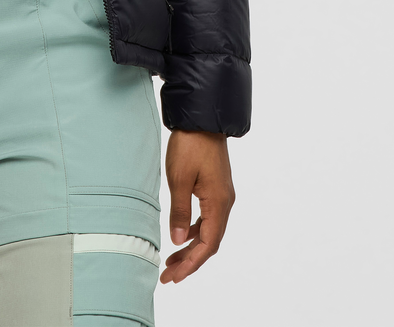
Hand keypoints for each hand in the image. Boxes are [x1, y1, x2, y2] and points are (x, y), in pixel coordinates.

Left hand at [160, 128, 234, 283]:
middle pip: (210, 242)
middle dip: (190, 261)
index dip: (191, 264)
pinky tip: (181, 233)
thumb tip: (177, 241)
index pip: (208, 245)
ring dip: (191, 247)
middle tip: (169, 275)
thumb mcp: (179, 179)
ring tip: (172, 261)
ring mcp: (222, 195)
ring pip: (209, 230)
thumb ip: (179, 212)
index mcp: (219, 204)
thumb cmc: (190, 145)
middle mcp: (225, 203)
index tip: (174, 276)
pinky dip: (194, 230)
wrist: (202, 117)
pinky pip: (207, 217)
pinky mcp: (216, 187)